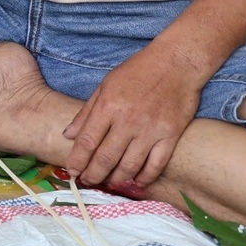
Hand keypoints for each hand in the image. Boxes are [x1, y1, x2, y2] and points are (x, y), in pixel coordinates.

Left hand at [62, 47, 203, 188]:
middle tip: (88, 181)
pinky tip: (136, 181)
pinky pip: (156, 164)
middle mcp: (128, 121)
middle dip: (93, 174)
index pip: (87, 141)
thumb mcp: (105, 85)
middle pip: (106, 157)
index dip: (78, 160)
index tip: (72, 172)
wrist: (177, 63)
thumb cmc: (138, 71)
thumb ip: (86, 112)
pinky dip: (145, 177)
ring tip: (109, 182)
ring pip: (130, 165)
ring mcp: (151, 130)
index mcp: (108, 106)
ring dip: (117, 179)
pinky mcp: (171, 135)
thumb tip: (68, 134)